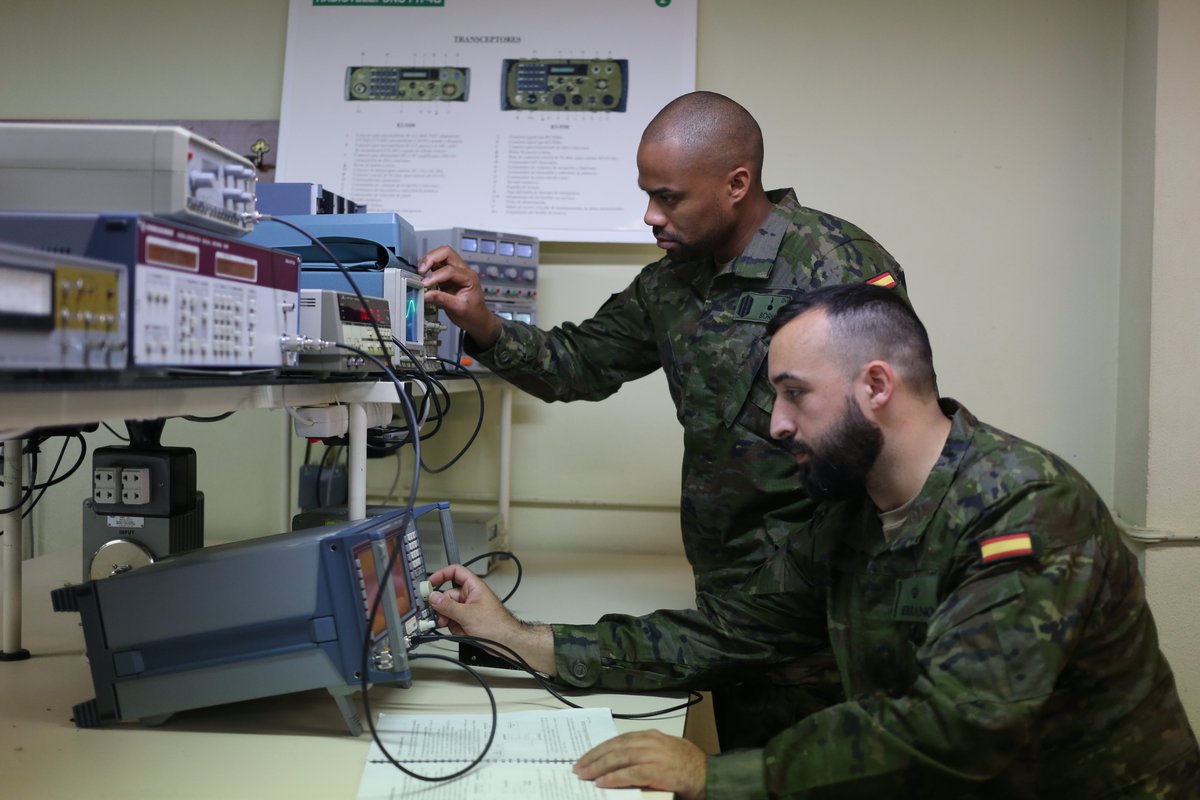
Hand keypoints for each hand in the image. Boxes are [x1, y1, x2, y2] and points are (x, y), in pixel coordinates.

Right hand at [417, 246, 502, 347]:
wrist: (478, 319)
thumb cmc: (473, 314)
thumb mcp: (459, 309)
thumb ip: (442, 300)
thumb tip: (426, 294)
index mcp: (469, 277)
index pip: (450, 270)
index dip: (435, 276)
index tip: (424, 285)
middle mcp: (463, 270)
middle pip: (446, 252)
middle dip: (431, 258)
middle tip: (421, 270)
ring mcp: (455, 271)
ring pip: (441, 256)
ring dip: (428, 261)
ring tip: (420, 272)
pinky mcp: (448, 276)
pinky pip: (437, 265)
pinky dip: (428, 267)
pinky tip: (423, 275)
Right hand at [426, 564, 555, 673]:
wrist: (506, 643)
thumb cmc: (497, 625)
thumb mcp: (468, 615)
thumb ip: (448, 606)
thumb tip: (433, 597)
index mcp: (474, 586)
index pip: (455, 572)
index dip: (442, 575)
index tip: (430, 584)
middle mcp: (470, 596)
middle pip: (448, 595)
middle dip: (443, 607)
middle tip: (439, 615)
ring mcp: (469, 609)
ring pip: (449, 610)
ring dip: (449, 619)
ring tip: (456, 626)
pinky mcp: (467, 620)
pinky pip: (453, 620)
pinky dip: (454, 627)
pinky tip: (462, 632)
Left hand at [573, 730, 706, 799]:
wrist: (708, 774)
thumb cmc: (687, 766)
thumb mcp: (663, 752)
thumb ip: (643, 754)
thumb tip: (618, 763)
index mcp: (650, 735)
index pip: (618, 739)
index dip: (600, 748)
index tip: (586, 756)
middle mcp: (650, 741)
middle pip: (615, 747)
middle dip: (594, 757)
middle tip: (578, 766)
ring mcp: (653, 755)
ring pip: (619, 758)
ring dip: (599, 767)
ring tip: (585, 774)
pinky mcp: (656, 771)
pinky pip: (630, 774)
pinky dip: (614, 778)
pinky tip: (602, 783)